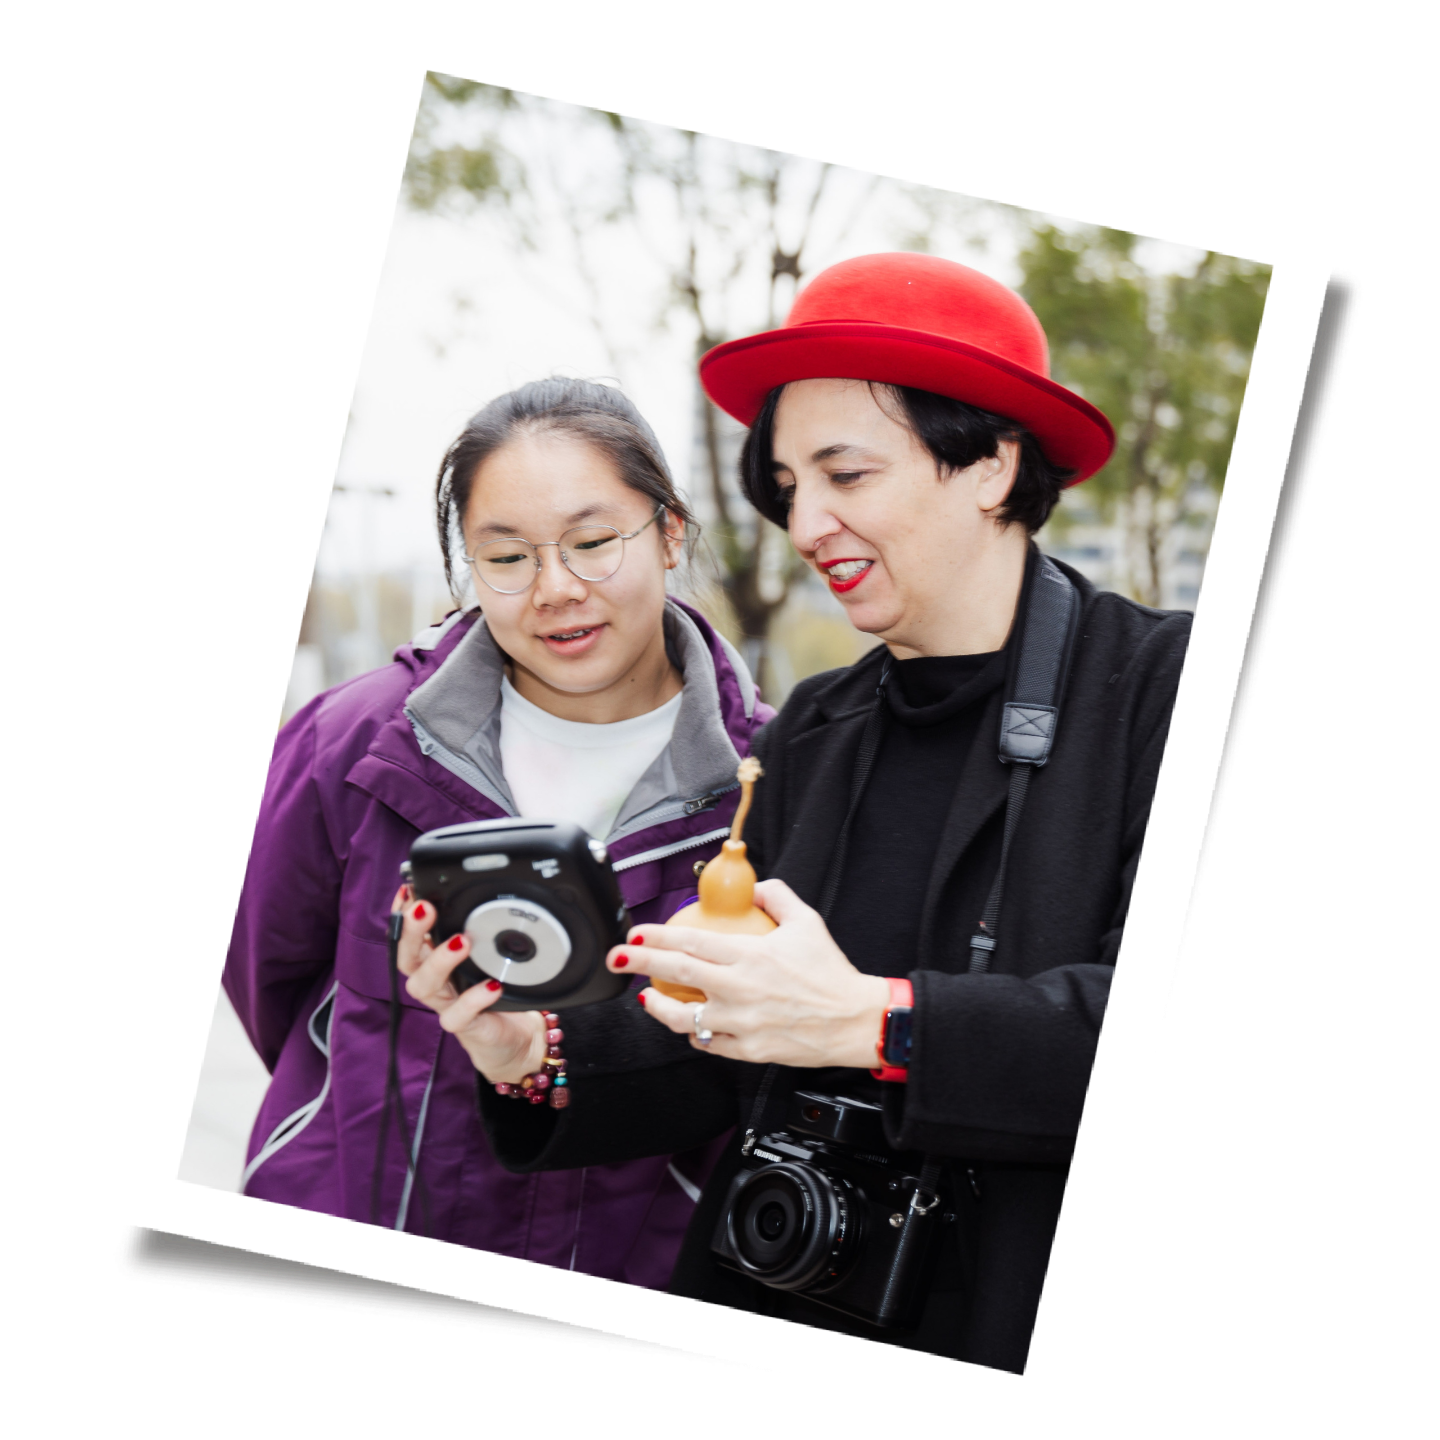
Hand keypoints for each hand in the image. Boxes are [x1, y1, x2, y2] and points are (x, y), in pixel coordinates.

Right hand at [391, 888, 547, 1082]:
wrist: (511, 1035)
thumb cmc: (492, 989)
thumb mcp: (484, 954)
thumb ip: (477, 929)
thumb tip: (479, 894)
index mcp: (432, 960)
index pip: (406, 935)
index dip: (401, 914)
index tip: (409, 890)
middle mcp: (433, 981)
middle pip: (407, 957)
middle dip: (411, 931)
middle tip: (424, 908)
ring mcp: (446, 1004)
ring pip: (425, 985)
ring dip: (440, 960)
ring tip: (462, 942)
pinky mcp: (464, 1026)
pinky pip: (459, 1015)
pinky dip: (474, 998)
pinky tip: (491, 985)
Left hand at [605, 879, 890, 1068]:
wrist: (855, 1021)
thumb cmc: (831, 973)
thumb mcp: (807, 921)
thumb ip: (776, 896)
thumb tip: (753, 887)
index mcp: (749, 955)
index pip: (690, 941)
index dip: (655, 936)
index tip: (634, 933)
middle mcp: (739, 989)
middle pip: (676, 973)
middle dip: (638, 963)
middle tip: (616, 959)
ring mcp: (740, 1024)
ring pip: (683, 1019)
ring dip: (658, 1007)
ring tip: (645, 998)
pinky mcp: (747, 1051)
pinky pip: (709, 1043)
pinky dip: (696, 1032)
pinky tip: (689, 1024)